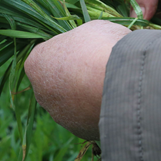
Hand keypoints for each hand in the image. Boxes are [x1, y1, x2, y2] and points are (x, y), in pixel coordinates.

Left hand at [24, 20, 130, 140]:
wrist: (123, 83)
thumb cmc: (102, 48)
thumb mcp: (93, 29)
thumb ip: (83, 39)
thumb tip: (92, 45)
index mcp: (37, 63)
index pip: (49, 55)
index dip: (72, 51)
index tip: (90, 48)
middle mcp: (41, 92)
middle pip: (59, 81)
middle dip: (77, 76)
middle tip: (103, 67)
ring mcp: (59, 114)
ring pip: (73, 102)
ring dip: (89, 95)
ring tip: (116, 84)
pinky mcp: (79, 131)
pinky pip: (89, 118)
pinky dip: (101, 111)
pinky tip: (119, 102)